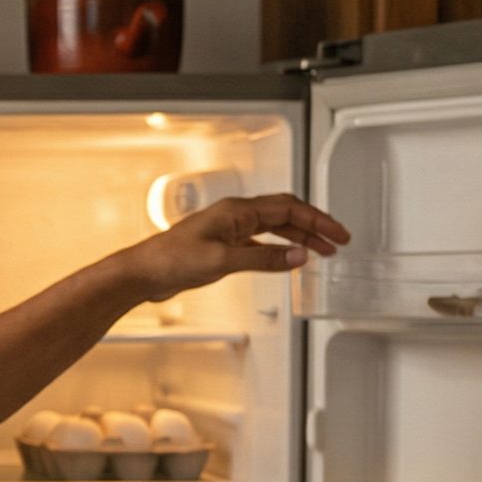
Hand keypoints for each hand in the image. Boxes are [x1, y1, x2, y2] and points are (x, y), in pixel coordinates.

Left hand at [115, 194, 350, 302]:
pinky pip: (261, 243)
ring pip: (274, 229)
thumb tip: (298, 256)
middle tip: (337, 241)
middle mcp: (235, 216)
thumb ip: (263, 259)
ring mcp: (229, 231)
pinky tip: (288, 259)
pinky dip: (279, 250)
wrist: (143, 273)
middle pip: (285, 215)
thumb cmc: (170, 259)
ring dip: (299, 238)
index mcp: (237, 210)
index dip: (317, 220)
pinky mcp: (223, 247)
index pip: (288, 208)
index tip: (337, 234)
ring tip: (321, 251)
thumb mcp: (222, 261)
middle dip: (314, 226)